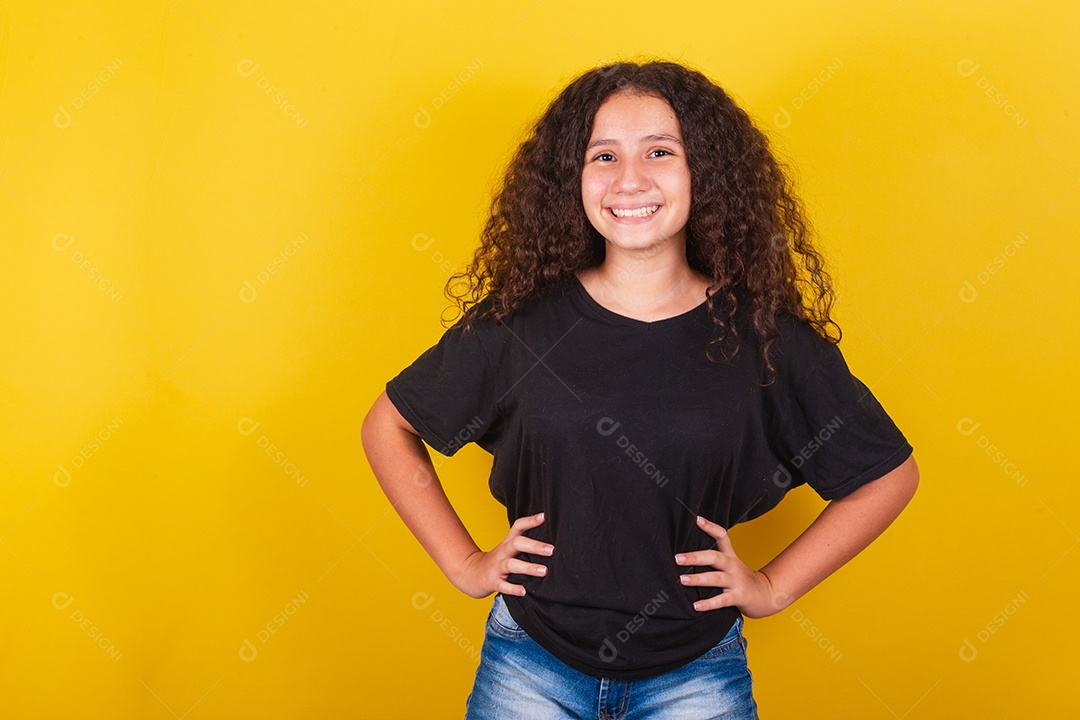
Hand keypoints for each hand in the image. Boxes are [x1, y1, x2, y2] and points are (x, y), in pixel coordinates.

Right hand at [453, 512, 553, 598]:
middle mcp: (503, 552)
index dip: (530, 521)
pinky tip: (524, 591)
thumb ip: (524, 544)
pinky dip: (513, 589)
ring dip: (528, 567)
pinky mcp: (493, 582)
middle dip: (535, 546)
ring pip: (511, 564)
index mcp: (507, 543)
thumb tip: (549, 543)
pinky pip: (503, 585)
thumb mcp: (507, 549)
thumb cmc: (495, 561)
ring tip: (544, 571)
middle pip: (517, 543)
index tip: (544, 517)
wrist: (470, 574)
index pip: (518, 527)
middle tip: (551, 550)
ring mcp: (497, 567)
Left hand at [674, 515, 792, 618]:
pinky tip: (696, 606)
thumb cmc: (742, 579)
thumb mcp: (732, 564)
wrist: (767, 596)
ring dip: (698, 579)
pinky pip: (722, 600)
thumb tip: (687, 553)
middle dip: (695, 557)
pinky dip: (708, 603)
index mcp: (730, 556)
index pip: (722, 536)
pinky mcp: (739, 597)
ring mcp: (736, 581)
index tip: (697, 519)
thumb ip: (715, 557)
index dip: (711, 527)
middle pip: (714, 557)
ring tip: (682, 579)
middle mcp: (733, 566)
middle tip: (678, 558)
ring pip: (716, 578)